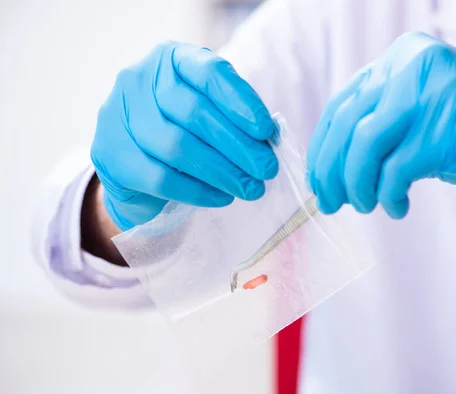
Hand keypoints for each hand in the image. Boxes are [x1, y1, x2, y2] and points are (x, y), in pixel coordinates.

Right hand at [91, 42, 277, 230]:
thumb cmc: (181, 129)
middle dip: (237, 145)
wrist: (132, 163)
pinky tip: (222, 197)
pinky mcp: (111, 155)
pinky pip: (160, 178)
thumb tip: (268, 139)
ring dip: (222, 172)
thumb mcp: (206, 109)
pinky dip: (197, 190)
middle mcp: (138, 79)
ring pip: (177, 147)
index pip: (209, 73)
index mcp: (170, 58)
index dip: (241, 102)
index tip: (266, 131)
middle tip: (266, 169)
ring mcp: (118, 115)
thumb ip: (233, 116)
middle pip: (194, 113)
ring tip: (250, 188)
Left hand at [307, 32, 455, 217]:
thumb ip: (381, 124)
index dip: (323, 147)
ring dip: (357, 184)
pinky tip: (397, 206)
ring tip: (365, 205)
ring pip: (365, 144)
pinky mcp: (450, 127)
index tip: (317, 180)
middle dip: (331, 170)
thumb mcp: (422, 115)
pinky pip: (397, 170)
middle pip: (349, 123)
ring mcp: (434, 93)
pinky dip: (389, 194)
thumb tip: (330, 167)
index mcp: (403, 58)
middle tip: (330, 203)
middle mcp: (414, 65)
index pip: (344, 104)